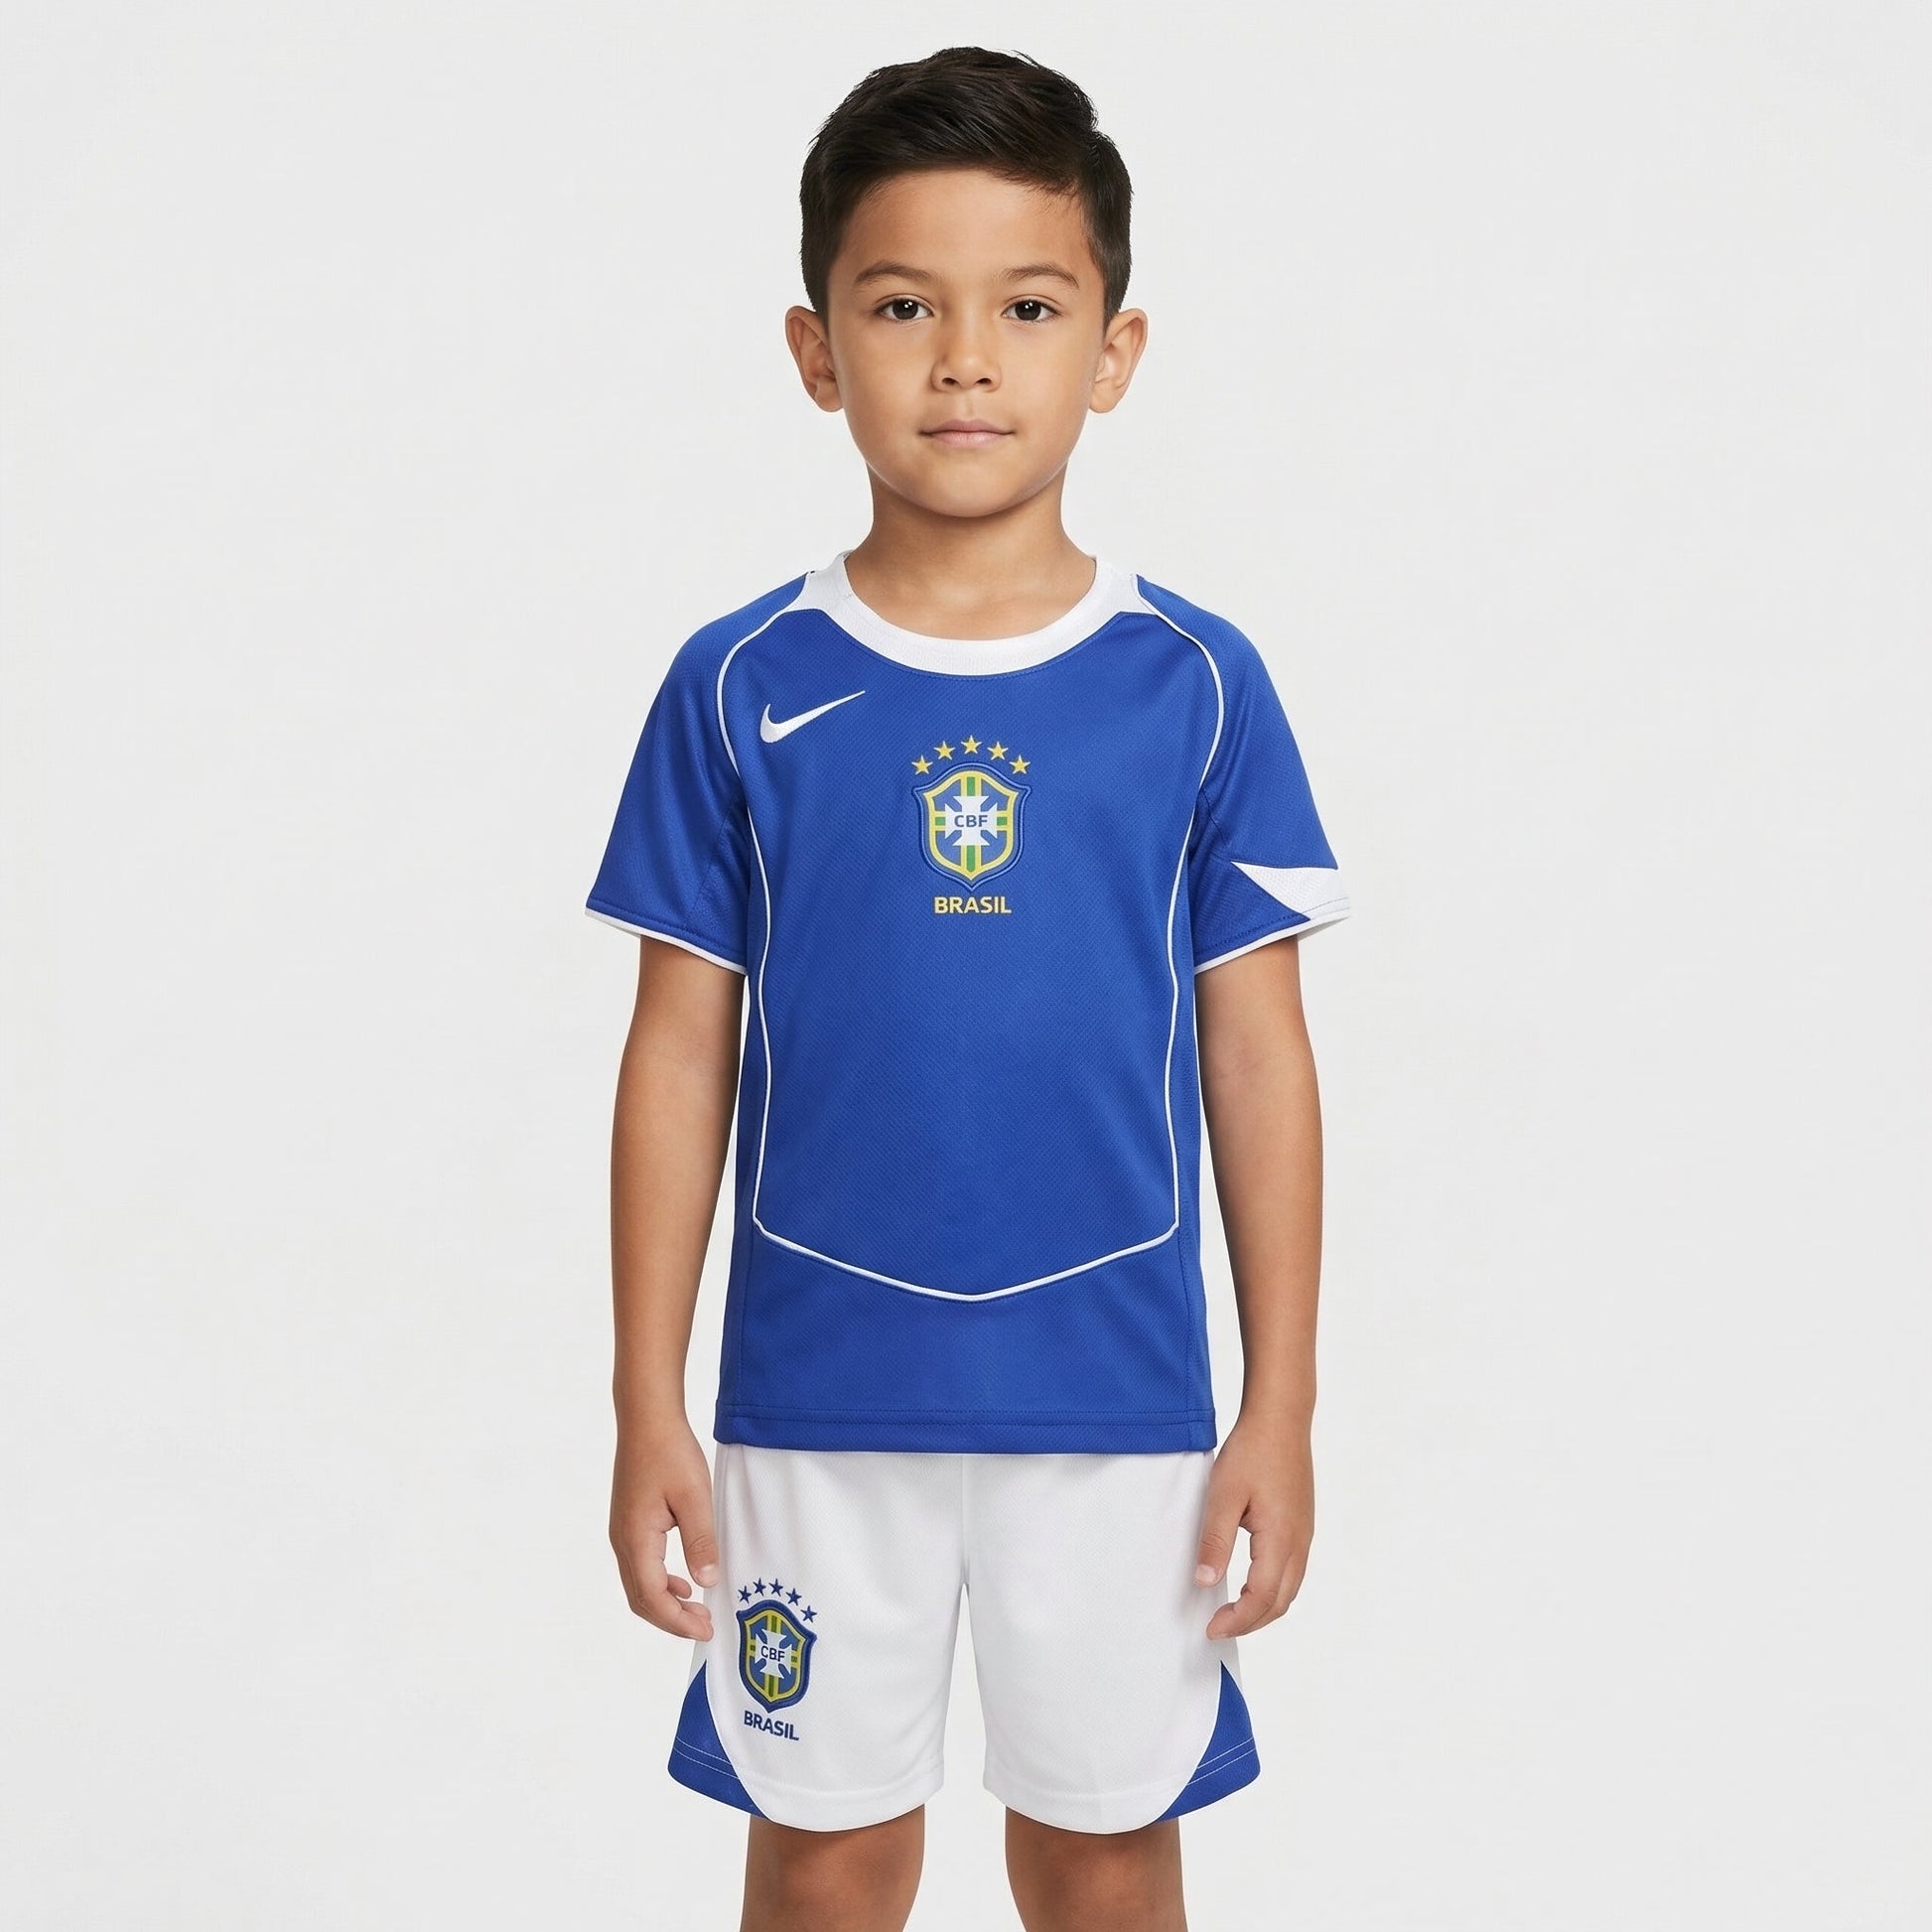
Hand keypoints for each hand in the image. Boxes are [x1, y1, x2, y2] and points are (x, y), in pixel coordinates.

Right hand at [609, 1418, 719, 1638]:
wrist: (646, 1419)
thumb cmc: (670, 1452)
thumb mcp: (694, 1496)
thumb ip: (700, 1541)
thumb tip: (706, 1583)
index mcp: (636, 1539)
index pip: (652, 1597)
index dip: (677, 1621)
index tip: (705, 1630)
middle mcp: (622, 1541)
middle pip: (640, 1598)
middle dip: (671, 1620)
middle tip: (704, 1627)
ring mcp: (622, 1532)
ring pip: (638, 1584)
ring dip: (665, 1603)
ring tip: (696, 1610)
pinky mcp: (629, 1523)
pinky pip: (640, 1566)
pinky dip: (660, 1583)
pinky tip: (682, 1582)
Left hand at [1193, 1410, 1313, 1638]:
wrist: (1281, 1419)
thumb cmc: (1252, 1451)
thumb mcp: (1223, 1494)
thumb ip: (1215, 1540)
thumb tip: (1205, 1581)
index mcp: (1281, 1538)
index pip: (1261, 1598)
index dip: (1237, 1620)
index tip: (1211, 1628)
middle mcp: (1299, 1542)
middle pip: (1280, 1602)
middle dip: (1250, 1623)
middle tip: (1219, 1627)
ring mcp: (1305, 1534)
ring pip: (1290, 1589)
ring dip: (1263, 1608)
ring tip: (1233, 1613)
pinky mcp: (1302, 1525)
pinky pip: (1292, 1571)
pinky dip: (1273, 1589)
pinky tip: (1252, 1584)